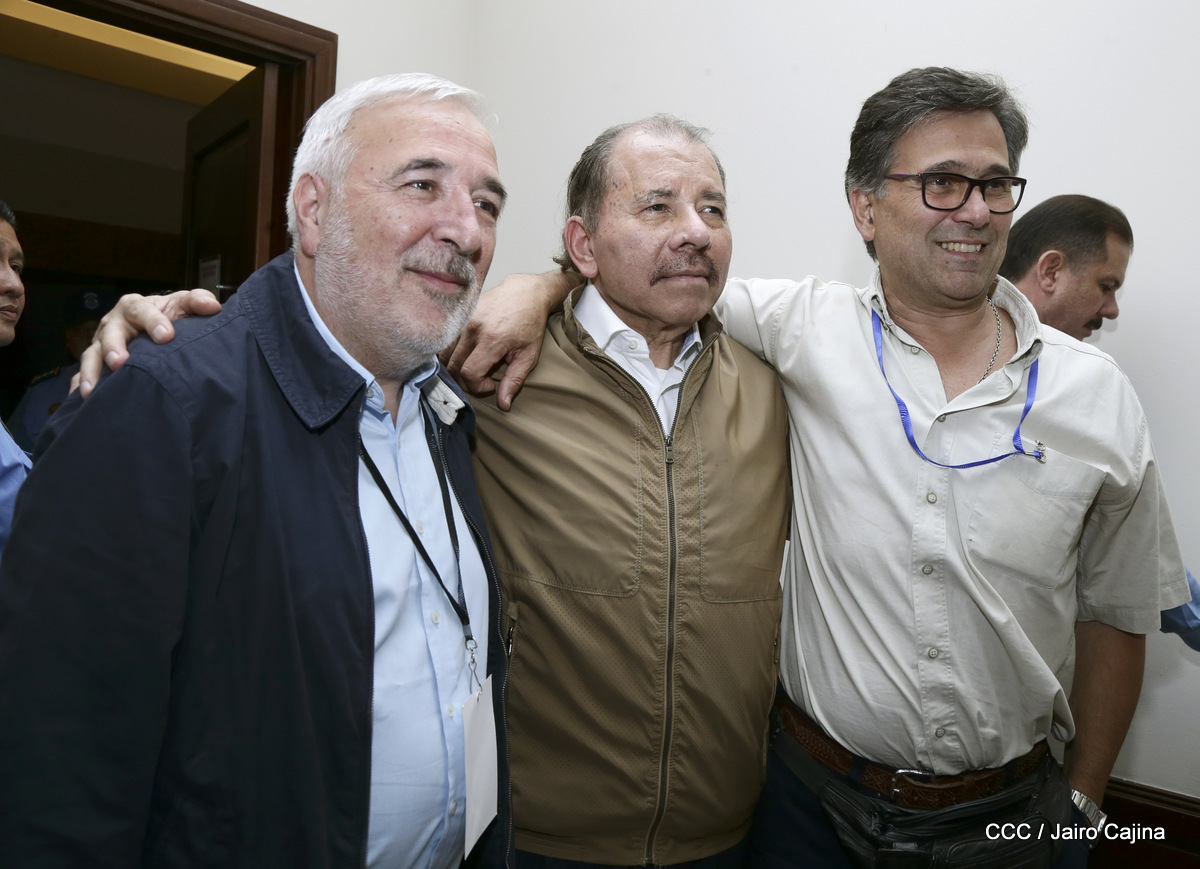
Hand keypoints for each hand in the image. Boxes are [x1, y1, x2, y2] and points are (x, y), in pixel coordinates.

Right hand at [75, 289, 222, 396]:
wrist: (152, 327)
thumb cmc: (168, 317)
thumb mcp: (182, 305)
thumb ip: (197, 302)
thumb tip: (212, 306)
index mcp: (134, 307)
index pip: (141, 311)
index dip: (153, 321)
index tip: (167, 336)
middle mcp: (114, 324)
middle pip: (110, 334)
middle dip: (113, 348)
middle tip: (120, 363)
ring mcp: (101, 345)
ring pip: (91, 356)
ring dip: (91, 372)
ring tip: (92, 390)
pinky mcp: (96, 364)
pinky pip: (81, 375)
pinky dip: (80, 386)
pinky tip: (82, 399)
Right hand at [442, 270, 575, 409]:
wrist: (526, 292)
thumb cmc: (530, 324)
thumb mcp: (529, 355)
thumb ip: (514, 380)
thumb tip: (503, 404)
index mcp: (492, 339)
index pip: (469, 372)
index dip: (476, 385)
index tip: (490, 384)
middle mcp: (473, 328)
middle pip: (453, 365)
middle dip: (464, 380)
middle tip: (481, 378)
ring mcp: (463, 319)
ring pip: (444, 353)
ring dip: (454, 367)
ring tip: (473, 367)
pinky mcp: (460, 315)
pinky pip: (446, 340)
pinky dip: (451, 353)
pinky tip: (466, 355)